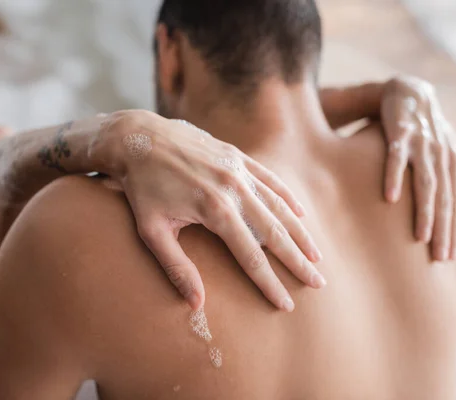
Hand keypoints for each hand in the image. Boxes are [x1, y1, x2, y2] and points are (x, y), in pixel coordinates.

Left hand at [88, 110, 324, 310]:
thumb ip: (177, 267)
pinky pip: (270, 179)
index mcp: (214, 210)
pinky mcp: (237, 156)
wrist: (138, 138)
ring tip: (317, 256)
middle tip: (317, 283)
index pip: (251, 256)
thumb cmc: (141, 188)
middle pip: (274, 232)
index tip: (286, 304)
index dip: (270, 283)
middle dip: (297, 261)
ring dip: (300, 233)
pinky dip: (288, 198)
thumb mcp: (151, 231)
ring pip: (279, 206)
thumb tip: (196, 303)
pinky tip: (301, 215)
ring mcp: (238, 169)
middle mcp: (234, 188)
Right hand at [380, 76, 455, 260]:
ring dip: (424, 210)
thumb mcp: (452, 149)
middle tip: (439, 257)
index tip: (448, 256)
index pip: (455, 203)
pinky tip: (391, 198)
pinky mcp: (400, 134)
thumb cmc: (430, 127)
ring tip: (420, 237)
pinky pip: (396, 158)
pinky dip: (394, 177)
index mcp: (451, 164)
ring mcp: (421, 145)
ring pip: (425, 182)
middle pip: (443, 198)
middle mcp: (440, 156)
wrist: (408, 92)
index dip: (453, 230)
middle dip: (443, 229)